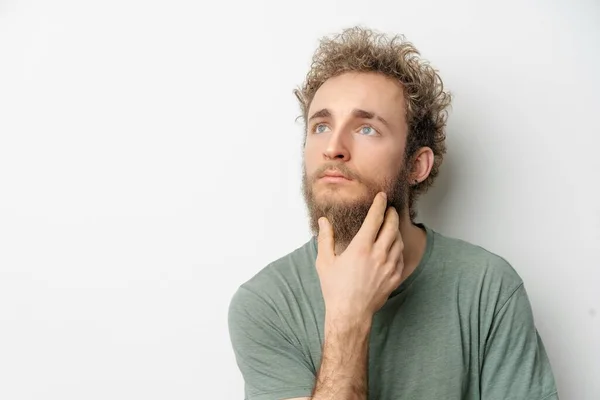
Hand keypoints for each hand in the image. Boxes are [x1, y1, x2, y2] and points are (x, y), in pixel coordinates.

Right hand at [316, 192, 404, 324]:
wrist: (350, 314)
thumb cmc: (335, 289)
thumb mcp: (325, 262)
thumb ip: (325, 238)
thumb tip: (323, 221)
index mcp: (361, 248)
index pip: (375, 219)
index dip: (379, 204)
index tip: (381, 196)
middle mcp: (378, 254)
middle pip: (392, 226)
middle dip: (392, 214)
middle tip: (389, 208)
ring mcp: (389, 266)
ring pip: (398, 241)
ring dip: (396, 230)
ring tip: (391, 225)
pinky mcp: (395, 277)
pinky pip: (401, 257)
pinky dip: (398, 247)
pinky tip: (393, 246)